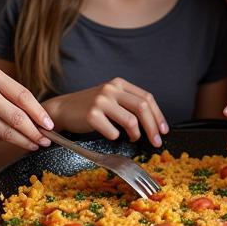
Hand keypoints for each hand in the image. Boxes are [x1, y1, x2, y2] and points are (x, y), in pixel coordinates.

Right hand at [0, 62, 52, 151]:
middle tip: (45, 140)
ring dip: (21, 141)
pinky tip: (2, 136)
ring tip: (32, 144)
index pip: (24, 97)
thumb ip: (3, 88)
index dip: (39, 113)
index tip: (49, 124)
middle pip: (18, 119)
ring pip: (5, 132)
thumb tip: (28, 108)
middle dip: (35, 133)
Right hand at [45, 78, 167, 145]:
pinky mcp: (91, 115)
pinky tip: (112, 135)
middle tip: (156, 142)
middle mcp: (111, 89)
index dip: (158, 115)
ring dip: (136, 134)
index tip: (163, 130)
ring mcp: (101, 101)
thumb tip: (153, 122)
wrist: (63, 109)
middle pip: (142, 108)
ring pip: (130, 120)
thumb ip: (129, 103)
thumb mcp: (110, 98)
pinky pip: (113, 131)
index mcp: (119, 83)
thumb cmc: (90, 107)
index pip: (147, 98)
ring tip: (133, 138)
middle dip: (153, 127)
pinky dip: (115, 137)